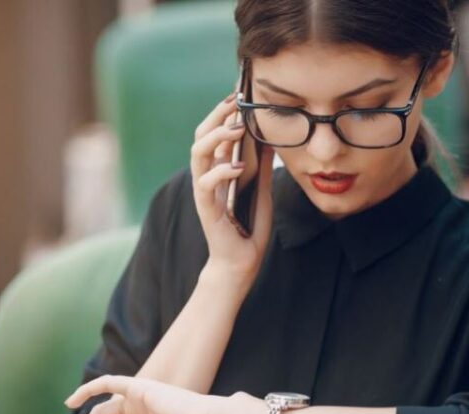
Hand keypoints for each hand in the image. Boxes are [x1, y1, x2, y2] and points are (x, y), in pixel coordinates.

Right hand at [191, 92, 275, 283]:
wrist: (239, 265)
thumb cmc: (248, 230)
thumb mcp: (262, 192)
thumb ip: (262, 167)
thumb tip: (270, 139)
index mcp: (219, 171)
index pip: (214, 134)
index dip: (224, 113)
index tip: (239, 94)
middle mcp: (208, 177)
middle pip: (201, 136)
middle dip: (216, 115)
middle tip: (235, 101)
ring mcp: (205, 192)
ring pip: (198, 153)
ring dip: (216, 136)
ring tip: (236, 127)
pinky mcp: (206, 208)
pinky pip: (206, 183)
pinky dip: (221, 171)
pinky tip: (239, 167)